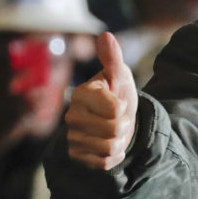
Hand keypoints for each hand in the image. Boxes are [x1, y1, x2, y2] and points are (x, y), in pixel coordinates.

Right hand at [64, 33, 137, 169]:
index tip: (120, 101)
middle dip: (124, 126)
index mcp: (82, 94)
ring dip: (120, 141)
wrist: (117, 118)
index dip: (124, 107)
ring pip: (108, 147)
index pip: (115, 110)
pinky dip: (113, 156)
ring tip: (115, 132)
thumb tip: (105, 36)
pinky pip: (103, 162)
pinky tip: (110, 144)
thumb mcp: (120, 74)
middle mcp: (72, 115)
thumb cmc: (118, 92)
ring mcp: (72, 136)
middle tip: (120, 118)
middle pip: (113, 130)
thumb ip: (113, 58)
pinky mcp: (77, 155)